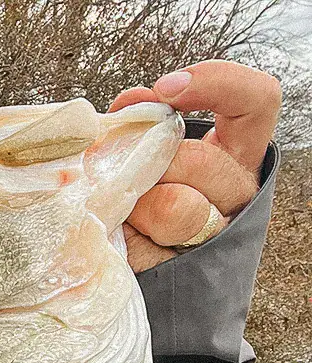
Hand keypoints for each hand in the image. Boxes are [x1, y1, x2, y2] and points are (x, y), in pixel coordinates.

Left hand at [108, 60, 281, 272]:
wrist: (116, 264)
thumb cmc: (126, 197)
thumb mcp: (134, 151)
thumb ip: (137, 123)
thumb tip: (130, 104)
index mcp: (231, 153)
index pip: (256, 101)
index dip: (218, 84)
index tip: (166, 88)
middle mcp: (234, 191)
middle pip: (198, 159)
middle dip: (145, 164)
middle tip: (120, 177)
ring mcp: (215, 233)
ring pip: (178, 208)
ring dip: (131, 206)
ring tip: (118, 211)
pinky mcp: (184, 268)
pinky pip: (146, 250)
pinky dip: (120, 239)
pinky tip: (116, 238)